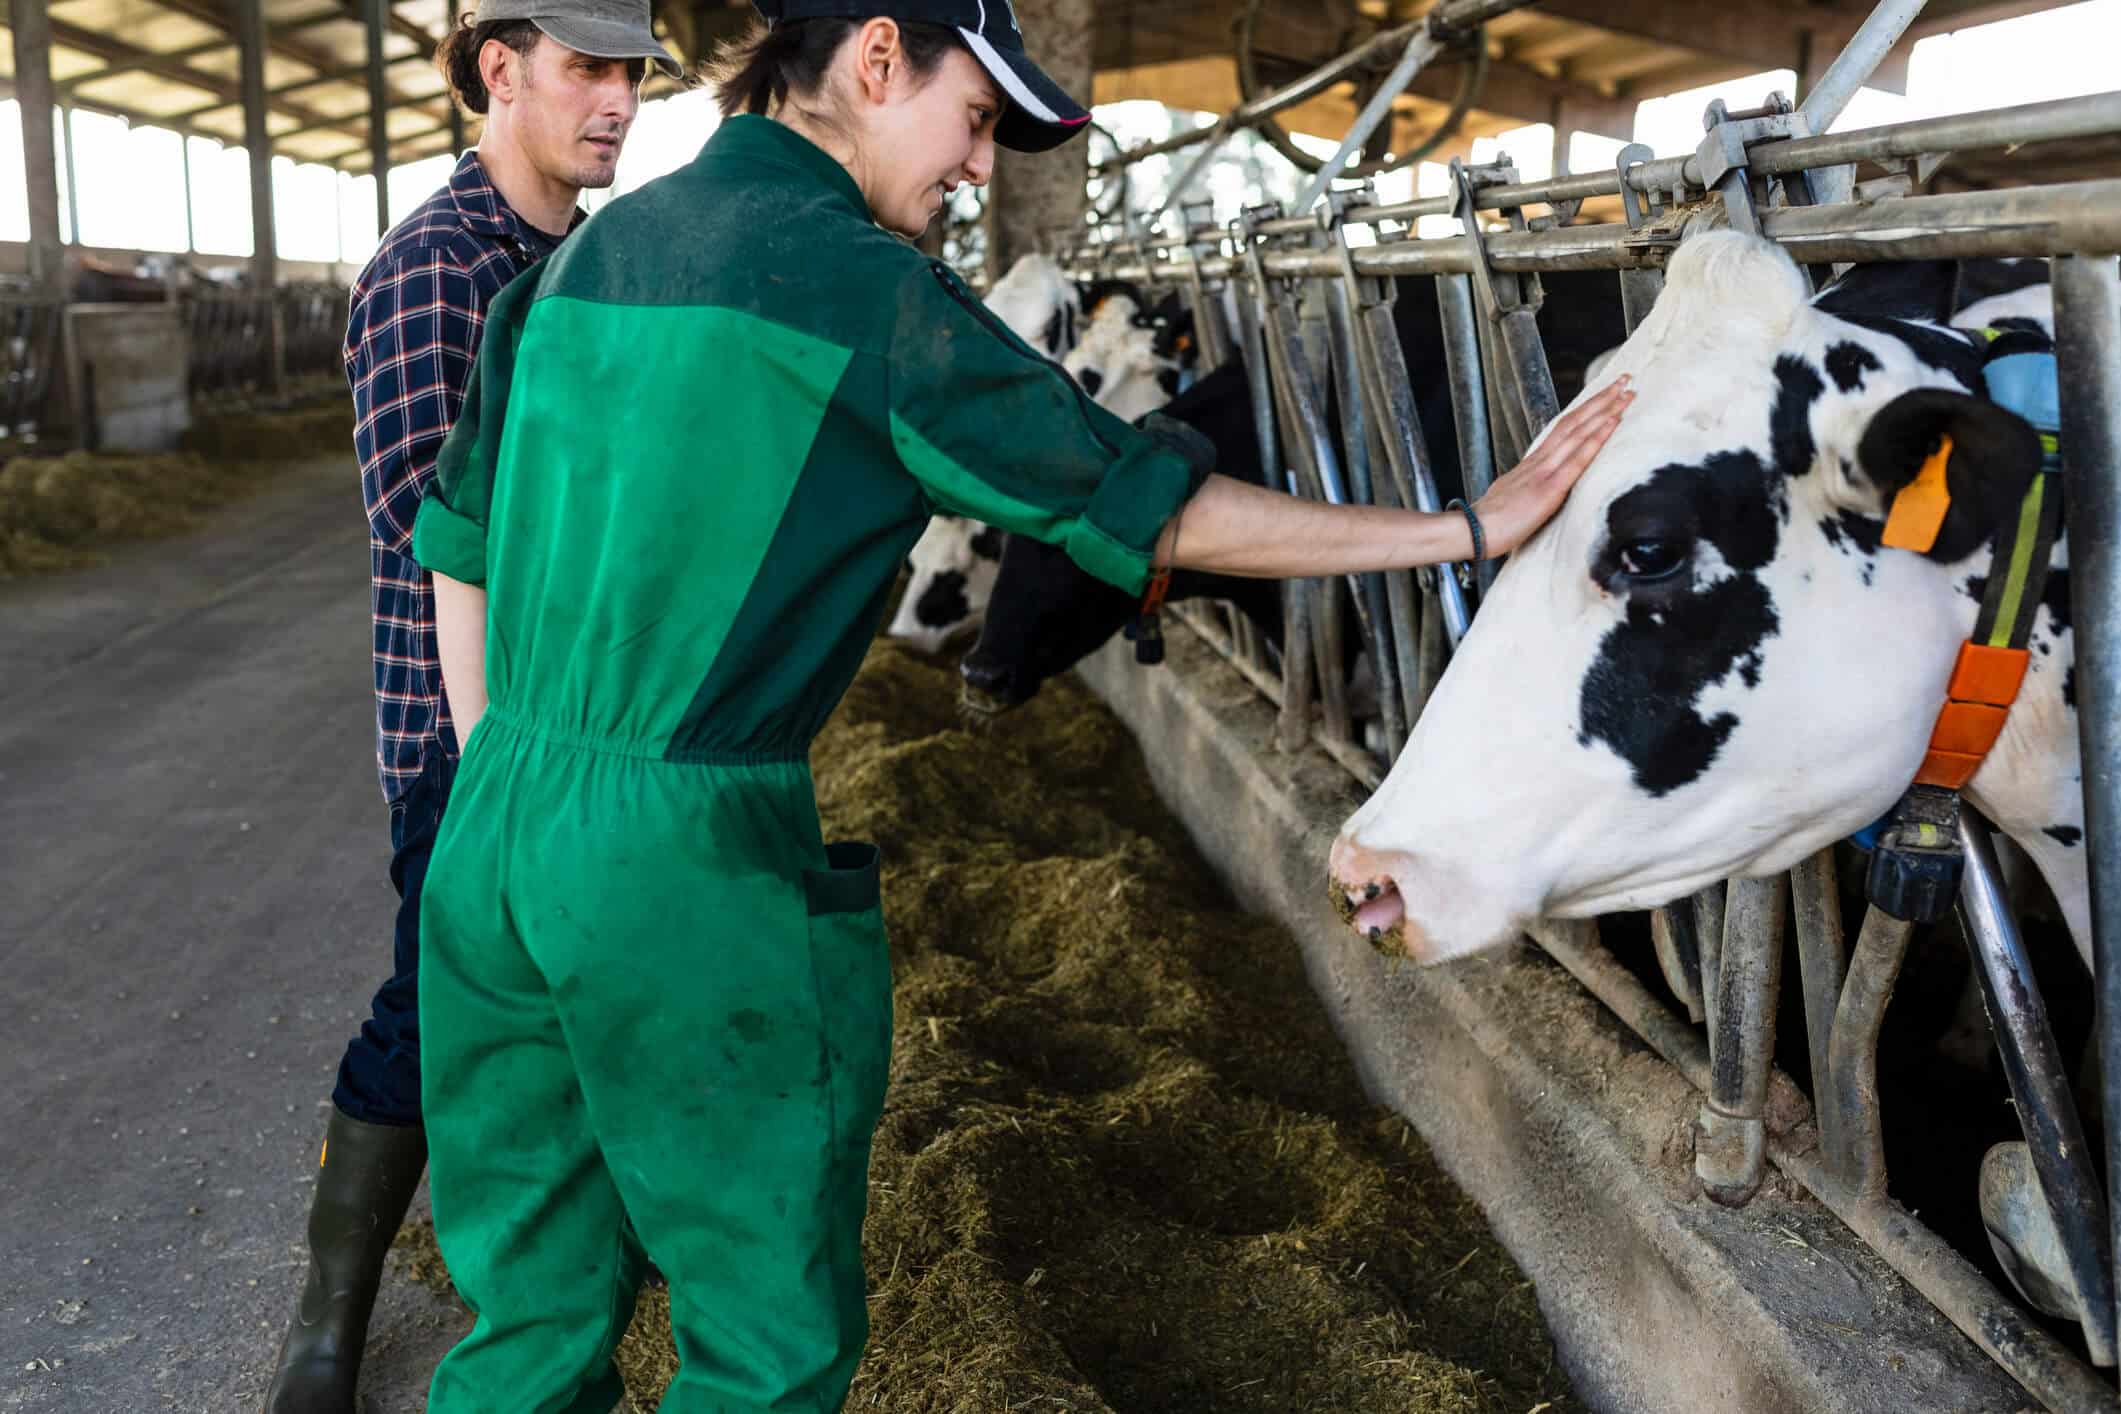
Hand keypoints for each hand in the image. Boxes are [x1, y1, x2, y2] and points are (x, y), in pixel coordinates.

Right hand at [1471, 377, 1633, 558]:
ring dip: (1605, 410)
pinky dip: (1596, 437)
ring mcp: (1545, 471)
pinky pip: (1578, 459)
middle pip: (1574, 422)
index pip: (1563, 429)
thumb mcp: (1510, 497)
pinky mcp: (1550, 488)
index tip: (1604, 395)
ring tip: (1626, 392)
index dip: (1584, 411)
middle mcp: (1540, 460)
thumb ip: (1527, 487)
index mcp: (1532, 464)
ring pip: (1578, 432)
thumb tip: (1536, 488)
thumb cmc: (1488, 523)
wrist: (1472, 531)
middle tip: (1624, 379)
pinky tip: (1612, 422)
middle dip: (1601, 399)